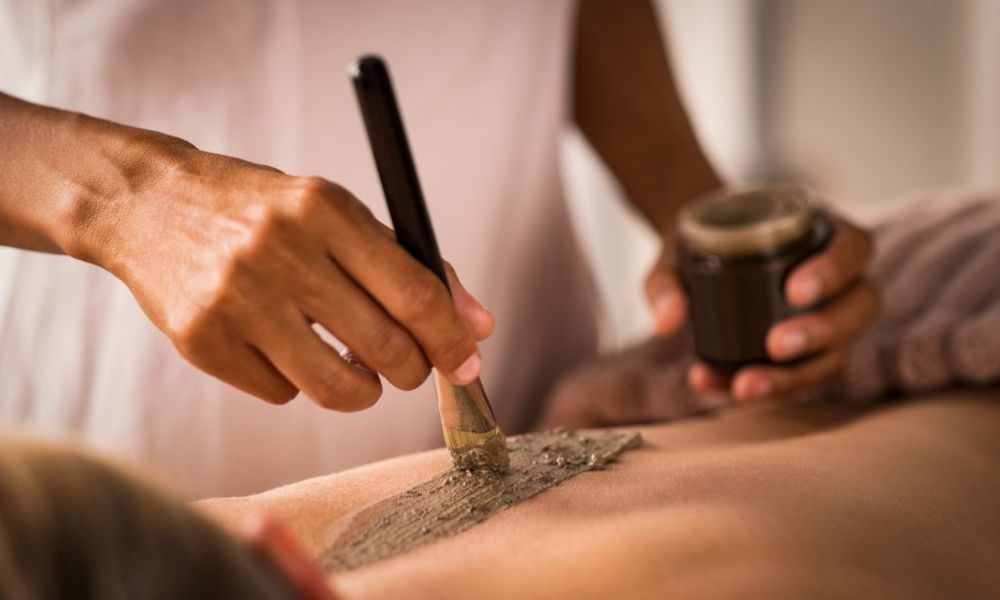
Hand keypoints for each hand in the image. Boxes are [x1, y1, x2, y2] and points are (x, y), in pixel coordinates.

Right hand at [89, 142, 493, 409]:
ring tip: (358, 370)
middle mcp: (280, 252)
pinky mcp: (202, 341)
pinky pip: (283, 395)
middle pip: (385, 348)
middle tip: (409, 367)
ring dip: (365, 391)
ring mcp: (236, 300)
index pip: (414, 292)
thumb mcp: (337, 215)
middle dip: (414, 371)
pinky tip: (284, 348)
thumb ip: (411, 267)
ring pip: (337, 388)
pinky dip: (298, 383)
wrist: (151, 204)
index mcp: (324, 210)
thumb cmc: (264, 212)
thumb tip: (479, 328)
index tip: (468, 363)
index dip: (452, 339)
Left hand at [645, 212, 878, 401]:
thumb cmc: (697, 246)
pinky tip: (723, 390)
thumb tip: (666, 323)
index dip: (834, 270)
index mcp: (823, 234)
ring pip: (836, 354)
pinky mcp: (809, 352)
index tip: (795, 291)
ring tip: (745, 387)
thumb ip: (666, 283)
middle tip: (774, 345)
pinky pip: (801, 377)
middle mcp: (840, 278)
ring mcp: (829, 318)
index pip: (854, 247)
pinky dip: (766, 389)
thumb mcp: (675, 254)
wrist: (694, 258)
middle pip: (859, 307)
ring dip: (794, 377)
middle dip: (821, 331)